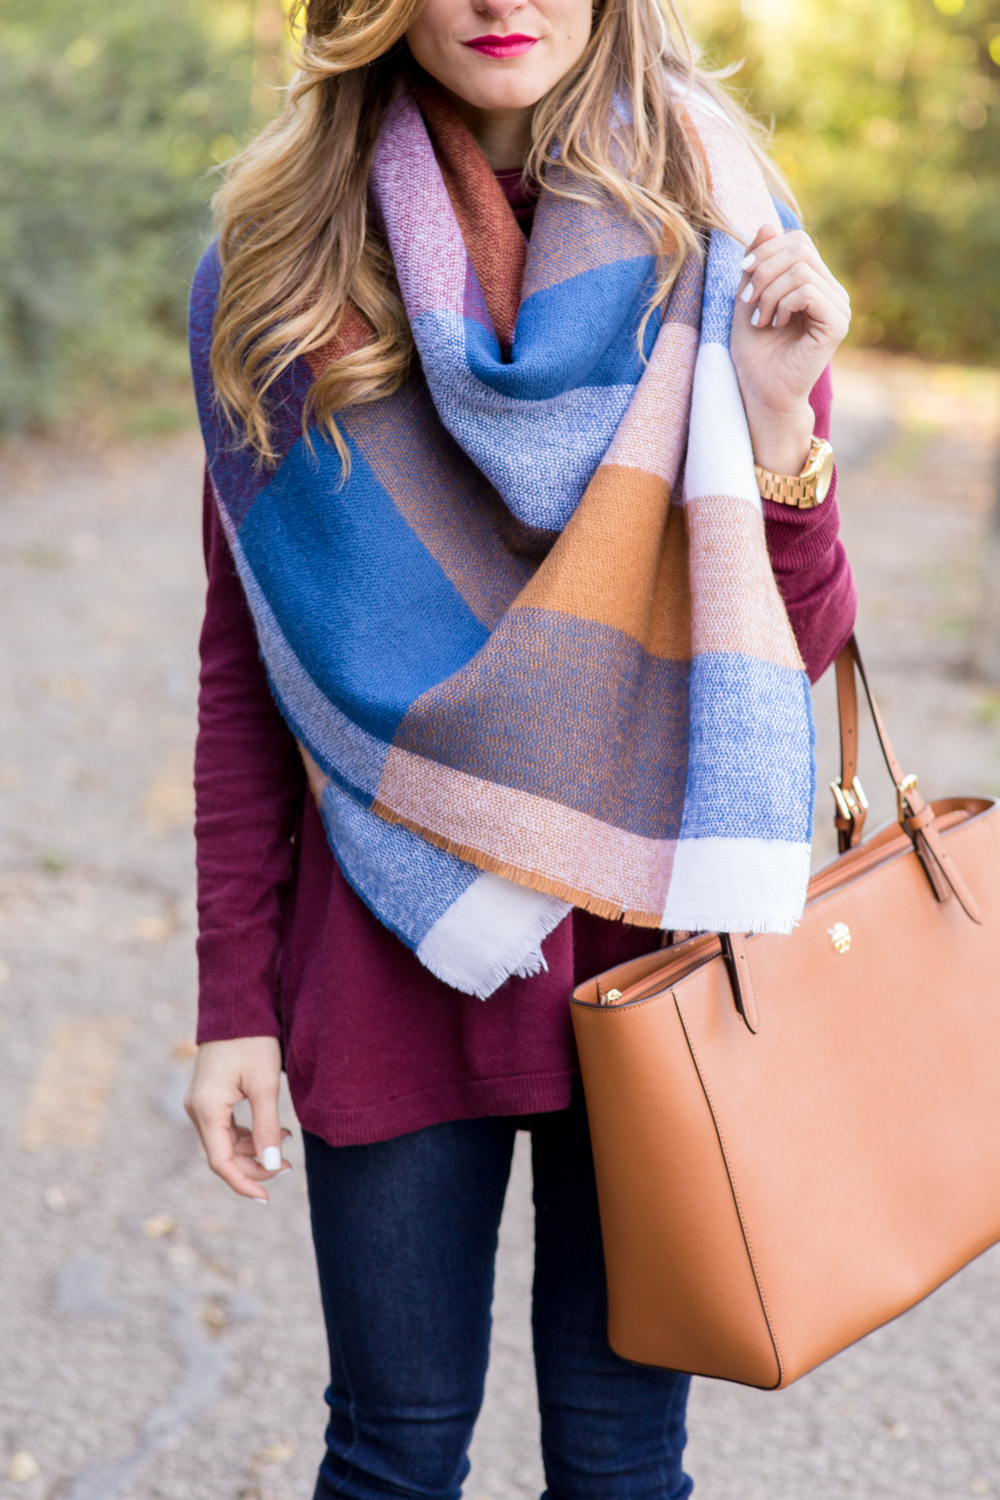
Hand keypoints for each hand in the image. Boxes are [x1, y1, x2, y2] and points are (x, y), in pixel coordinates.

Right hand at [185, 1036, 290, 1202]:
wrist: (237, 1005)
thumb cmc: (252, 1040)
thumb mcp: (265, 1084)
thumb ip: (267, 1126)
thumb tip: (272, 1164)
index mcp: (206, 1109)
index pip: (221, 1162)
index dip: (244, 1183)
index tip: (267, 1198)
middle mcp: (196, 1109)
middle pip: (223, 1154)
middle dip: (255, 1165)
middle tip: (289, 1166)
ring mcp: (200, 1102)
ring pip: (225, 1142)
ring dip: (253, 1148)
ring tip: (286, 1140)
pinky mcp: (208, 1095)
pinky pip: (225, 1126)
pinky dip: (248, 1134)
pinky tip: (273, 1128)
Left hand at [730, 223, 850, 477]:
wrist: (760, 393)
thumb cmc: (754, 352)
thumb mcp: (748, 298)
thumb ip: (757, 263)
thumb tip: (770, 223)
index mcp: (815, 284)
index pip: (797, 241)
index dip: (765, 251)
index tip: (742, 278)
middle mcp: (832, 292)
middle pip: (800, 247)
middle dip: (764, 269)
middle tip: (748, 300)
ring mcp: (839, 307)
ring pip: (801, 269)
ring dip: (769, 291)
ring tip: (760, 318)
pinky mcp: (836, 324)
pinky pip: (808, 291)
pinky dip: (782, 303)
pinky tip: (774, 324)